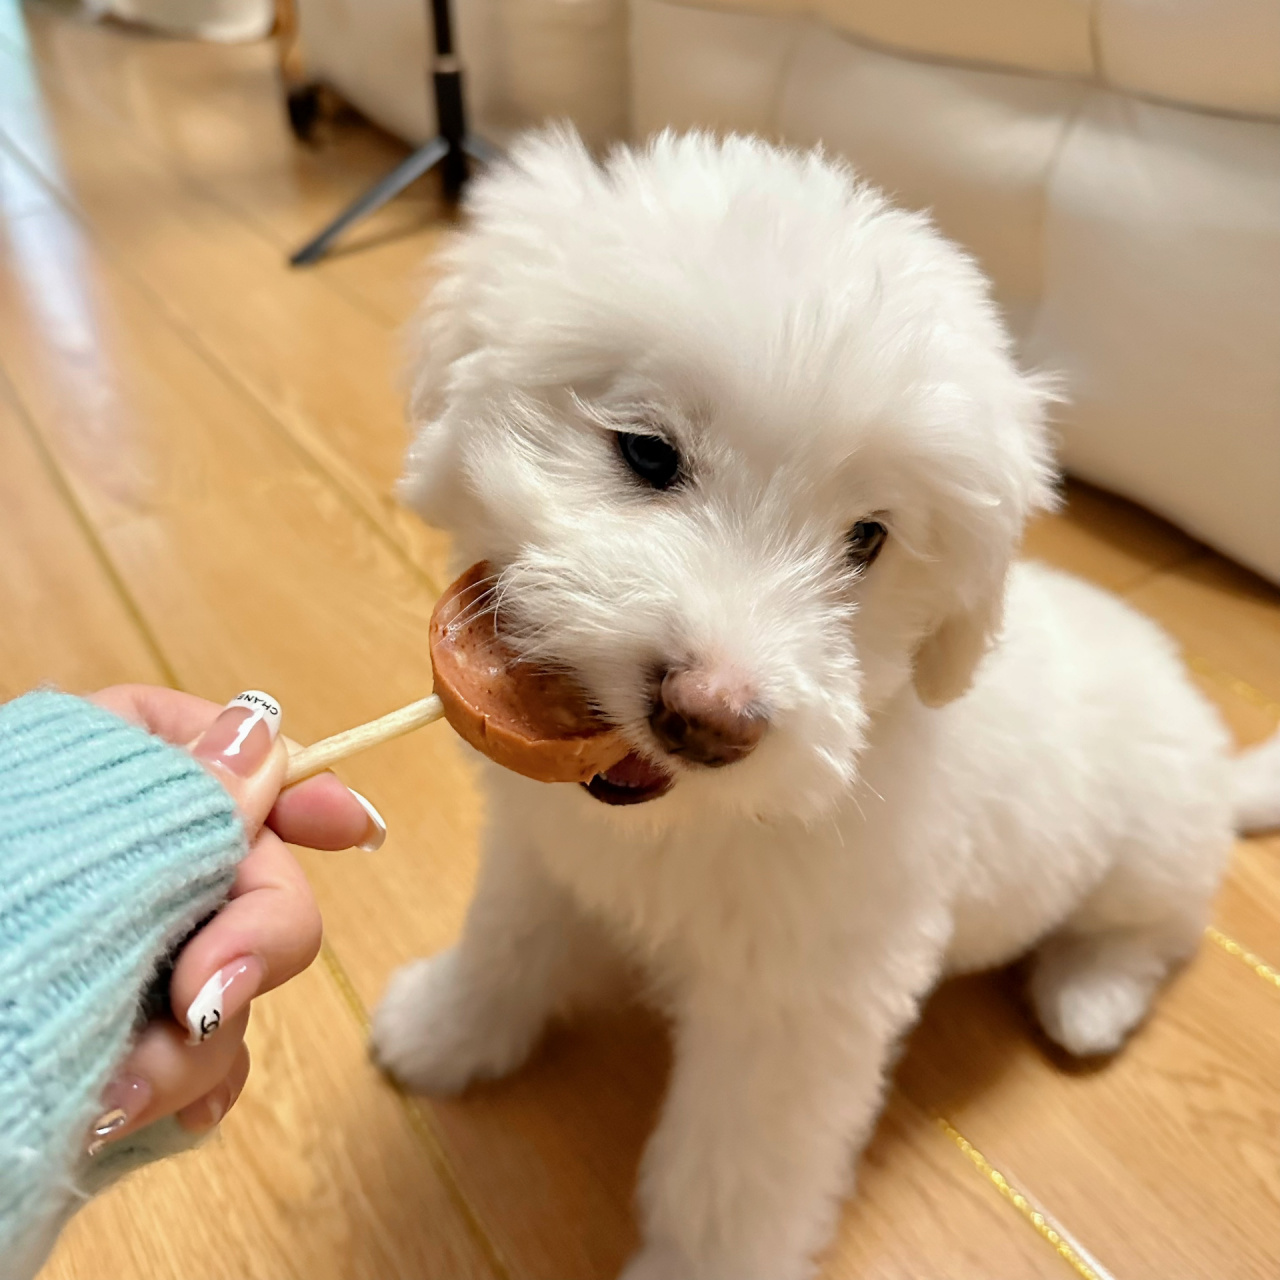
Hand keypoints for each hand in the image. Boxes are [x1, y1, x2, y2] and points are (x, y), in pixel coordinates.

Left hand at [83, 685, 384, 1149]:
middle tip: (205, 998)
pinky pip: (207, 1055)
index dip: (297, 784)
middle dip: (252, 942)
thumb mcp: (78, 849)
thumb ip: (184, 796)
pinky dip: (184, 1089)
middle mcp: (124, 866)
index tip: (352, 827)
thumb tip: (263, 731)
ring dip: (199, 1041)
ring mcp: (126, 959)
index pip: (224, 754)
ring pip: (237, 978)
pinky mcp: (121, 1042)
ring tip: (123, 1089)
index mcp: (101, 783)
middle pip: (255, 874)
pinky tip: (139, 1112)